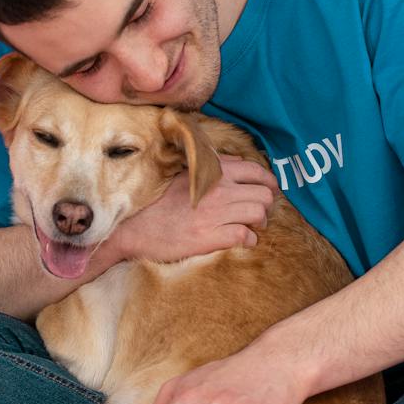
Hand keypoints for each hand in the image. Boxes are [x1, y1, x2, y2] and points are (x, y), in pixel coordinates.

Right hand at [112, 156, 277, 263]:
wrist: (133, 228)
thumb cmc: (157, 203)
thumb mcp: (182, 175)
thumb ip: (210, 168)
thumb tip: (236, 163)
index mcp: (212, 173)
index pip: (255, 170)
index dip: (269, 182)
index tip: (269, 190)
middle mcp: (218, 190)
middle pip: (264, 194)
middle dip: (266, 205)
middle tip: (259, 213)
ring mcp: (215, 213)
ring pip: (259, 214)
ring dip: (259, 223)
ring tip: (251, 227)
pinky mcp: (211, 236)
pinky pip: (246, 237)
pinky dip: (249, 240)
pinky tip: (241, 241)